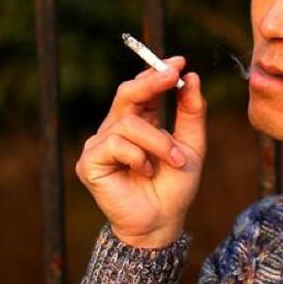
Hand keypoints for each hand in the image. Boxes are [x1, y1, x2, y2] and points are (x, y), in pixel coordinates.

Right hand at [75, 56, 206, 247]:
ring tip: (175, 161)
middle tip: (172, 75)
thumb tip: (191, 78)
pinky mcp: (90, 163)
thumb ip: (191, 113)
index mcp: (140, 122)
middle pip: (127, 93)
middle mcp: (116, 129)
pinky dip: (140, 156)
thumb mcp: (192, 145)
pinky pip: (117, 144)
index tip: (179, 62)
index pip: (143, 89)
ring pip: (129, 122)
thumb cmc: (175, 185)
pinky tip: (146, 171)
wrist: (164, 221)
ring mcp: (100, 145)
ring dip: (160, 141)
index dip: (157, 72)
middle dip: (151, 82)